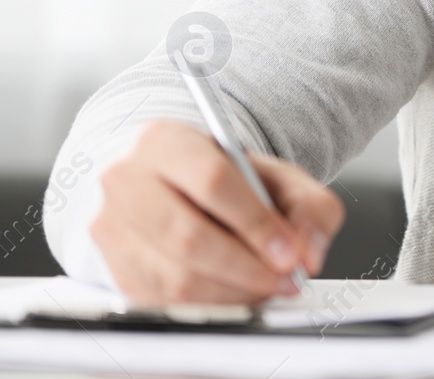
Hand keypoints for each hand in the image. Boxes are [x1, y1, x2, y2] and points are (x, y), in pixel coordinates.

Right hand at [90, 120, 343, 305]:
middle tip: (284, 276)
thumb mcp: (278, 176)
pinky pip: (164, 302)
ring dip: (232, 292)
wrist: (177, 188)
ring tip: (268, 287)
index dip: (256, 223)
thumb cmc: (228, 181)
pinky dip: (210, 306)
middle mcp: (126, 180)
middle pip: (189, 236)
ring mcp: (111, 227)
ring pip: (175, 276)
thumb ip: (308, 206)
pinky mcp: (113, 269)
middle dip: (247, 266)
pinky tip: (238, 295)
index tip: (289, 251)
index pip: (212, 182)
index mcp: (165, 141)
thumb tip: (307, 251)